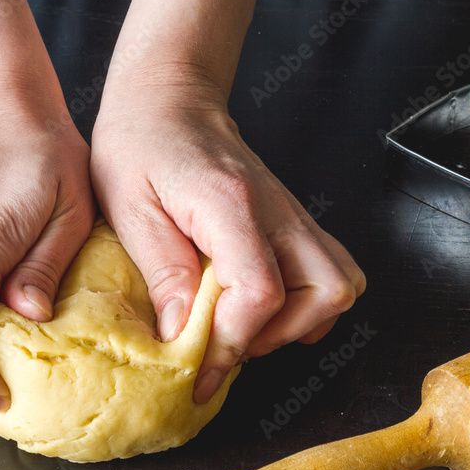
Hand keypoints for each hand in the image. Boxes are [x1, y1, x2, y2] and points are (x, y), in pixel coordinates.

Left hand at [90, 73, 365, 402]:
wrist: (167, 101)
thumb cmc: (140, 145)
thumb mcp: (129, 208)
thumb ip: (160, 271)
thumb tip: (179, 335)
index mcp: (231, 204)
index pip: (260, 291)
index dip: (233, 341)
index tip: (199, 369)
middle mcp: (277, 210)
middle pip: (327, 292)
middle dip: (278, 336)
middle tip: (225, 344)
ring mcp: (292, 214)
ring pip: (340, 285)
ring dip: (299, 322)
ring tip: (243, 328)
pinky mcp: (292, 222)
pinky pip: (327, 271)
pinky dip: (305, 304)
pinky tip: (259, 309)